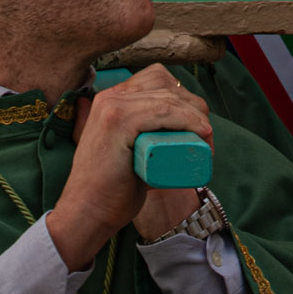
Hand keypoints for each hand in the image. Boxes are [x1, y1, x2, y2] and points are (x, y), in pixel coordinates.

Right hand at [47, 69, 213, 268]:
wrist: (86, 215)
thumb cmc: (111, 191)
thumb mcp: (129, 154)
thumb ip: (143, 141)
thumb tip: (179, 137)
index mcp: (111, 98)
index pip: (156, 78)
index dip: (183, 96)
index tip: (199, 123)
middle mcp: (110, 96)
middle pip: (165, 84)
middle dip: (193, 105)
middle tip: (206, 135)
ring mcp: (112, 106)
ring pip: (167, 98)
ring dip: (195, 115)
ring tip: (206, 139)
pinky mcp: (117, 121)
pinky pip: (162, 111)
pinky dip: (187, 118)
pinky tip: (201, 131)